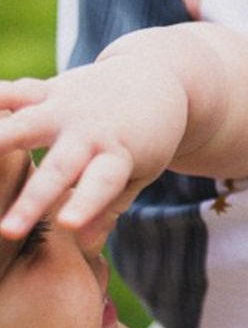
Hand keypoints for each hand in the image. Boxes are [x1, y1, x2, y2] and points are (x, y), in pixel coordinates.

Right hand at [0, 60, 187, 244]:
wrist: (152, 81)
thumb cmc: (143, 139)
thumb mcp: (140, 172)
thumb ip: (111, 206)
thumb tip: (87, 246)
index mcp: (117, 155)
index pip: (102, 184)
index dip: (85, 204)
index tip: (68, 224)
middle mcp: (90, 132)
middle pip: (59, 167)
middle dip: (32, 198)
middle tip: (6, 231)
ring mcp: (66, 109)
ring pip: (26, 125)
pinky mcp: (48, 90)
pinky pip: (14, 92)